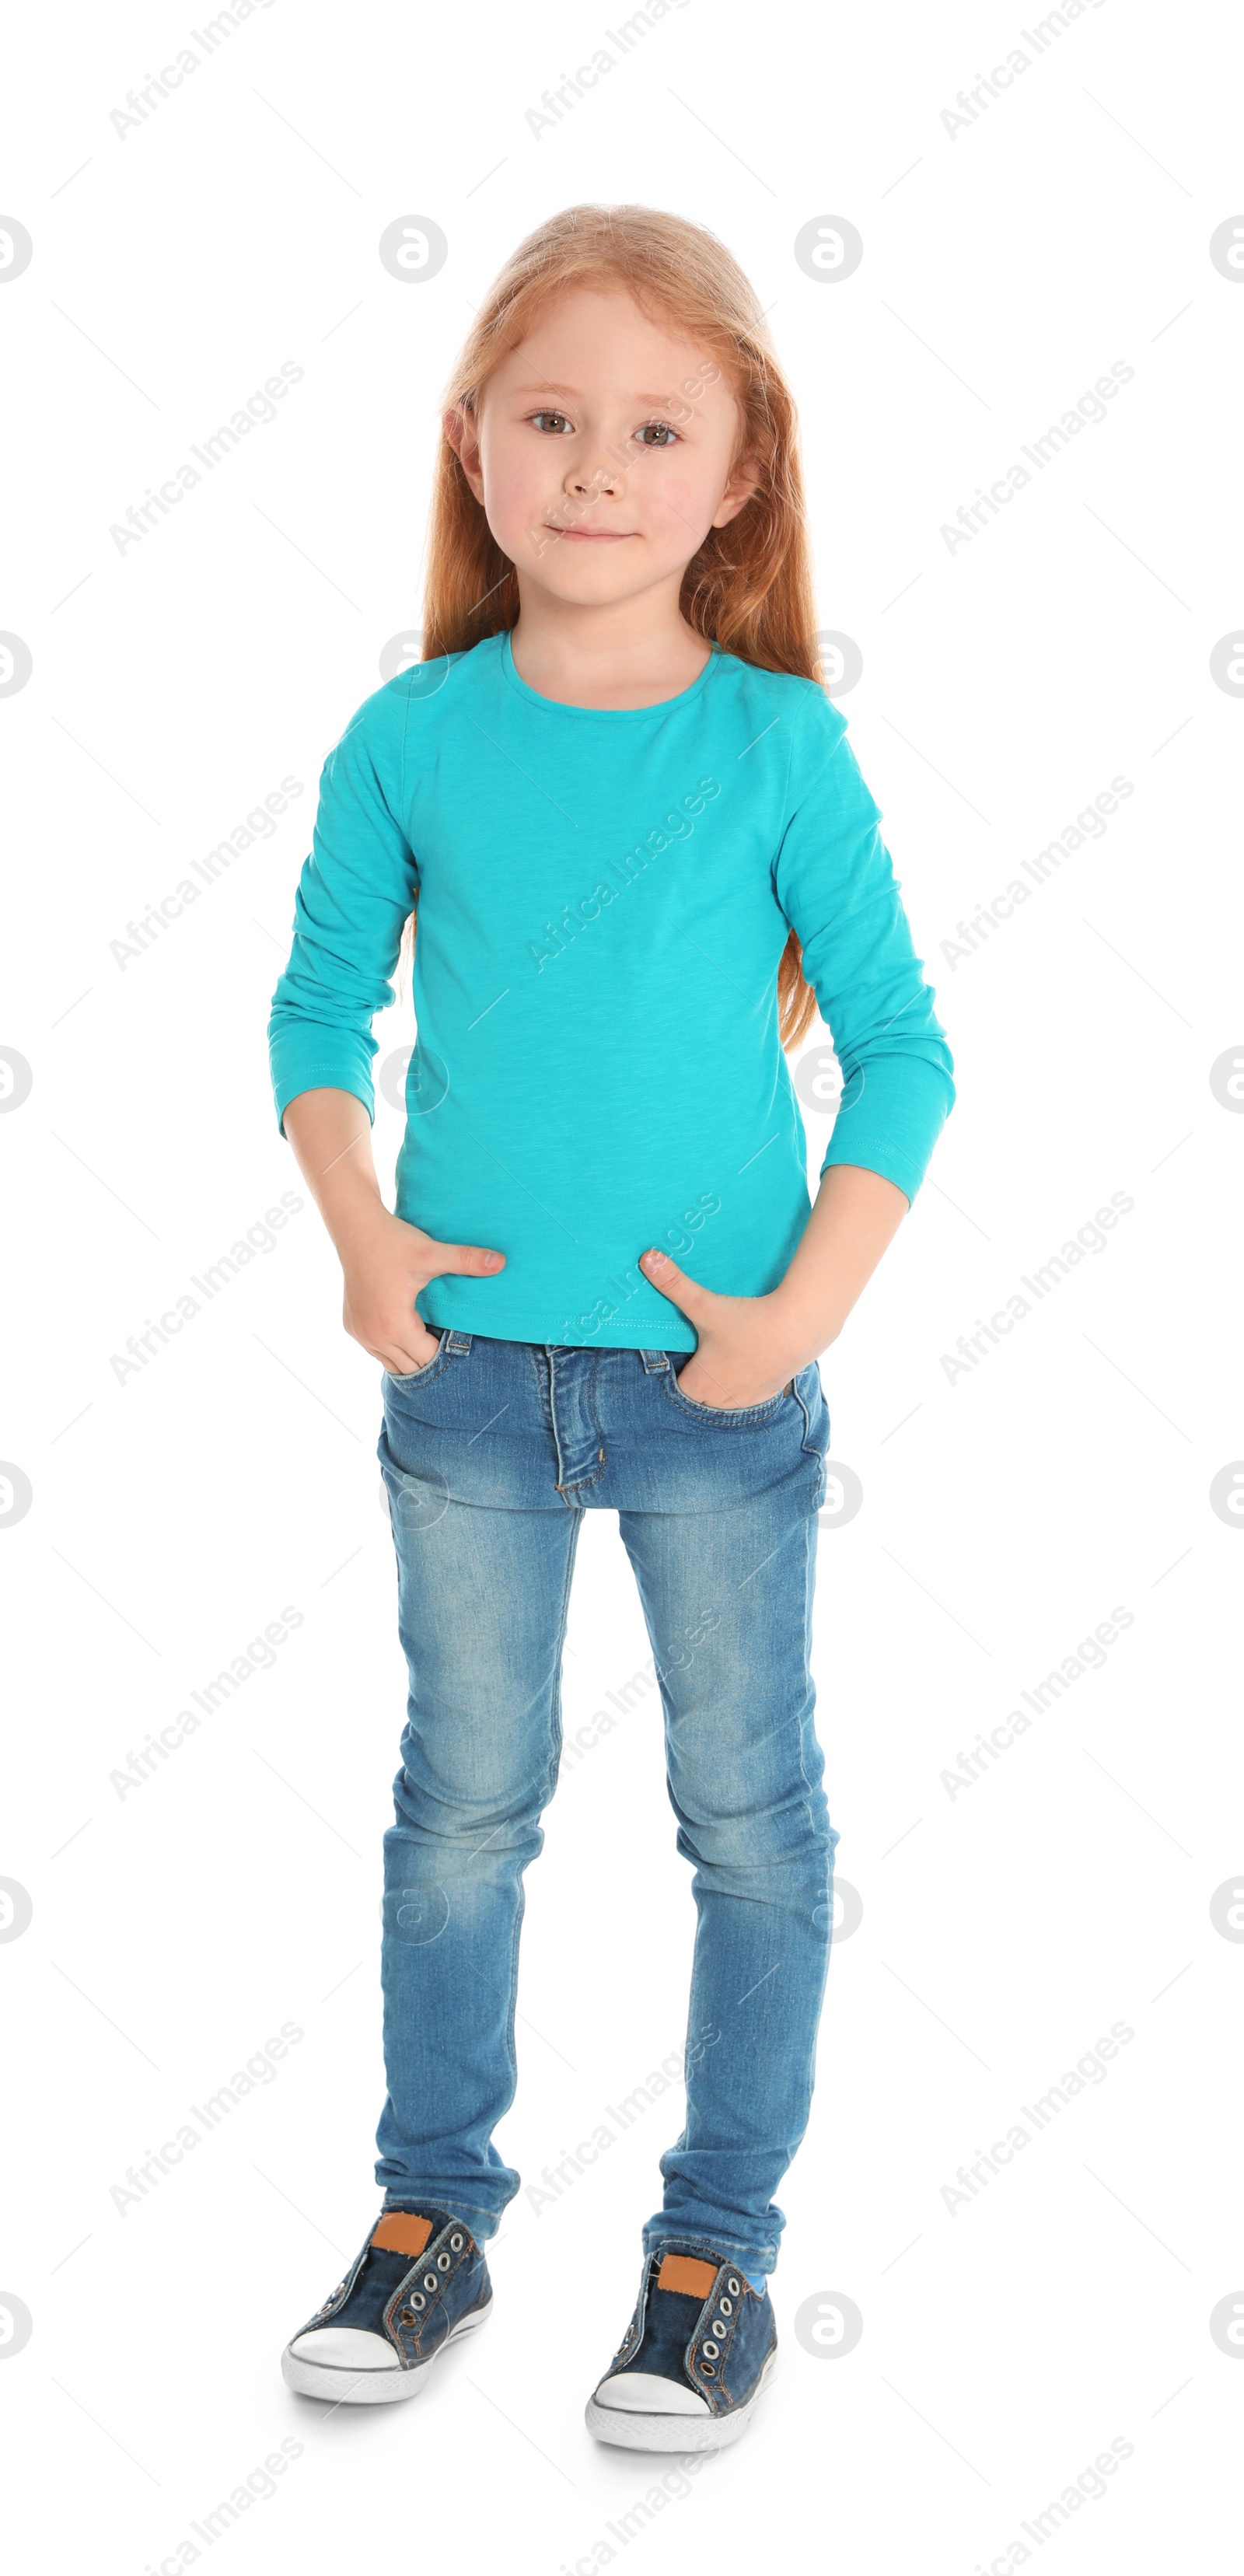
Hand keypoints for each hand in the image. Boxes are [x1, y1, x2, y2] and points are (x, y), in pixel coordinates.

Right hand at [341, 1205, 504, 1375]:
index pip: (429, 1358)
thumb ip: (466, 1261)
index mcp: (395, 1326)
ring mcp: (360, 1334)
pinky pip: (376, 1351)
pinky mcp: (352, 1326)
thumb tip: (502, 1262)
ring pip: (392, 1363)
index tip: (460, 1336)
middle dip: (430, 1358)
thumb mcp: (431, 1253)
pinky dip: (392, 1347)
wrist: (356, 1230)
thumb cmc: (394, 1243)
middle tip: (448, 1339)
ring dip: (411, 1355)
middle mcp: (374, 1336)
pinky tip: (407, 1331)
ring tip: (428, 1336)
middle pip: (411, 1366)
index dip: (447, 1350)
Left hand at [638, 1247, 804, 1408]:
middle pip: (701, 1396)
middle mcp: (720, 1399)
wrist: (798, 1328)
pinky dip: (749, 1381)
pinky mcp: (770, 1392)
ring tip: (727, 1355)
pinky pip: (751, 1394)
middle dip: (702, 1377)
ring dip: (725, 1382)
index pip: (678, 1389)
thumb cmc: (748, 1321)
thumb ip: (674, 1284)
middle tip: (706, 1350)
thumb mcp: (704, 1303)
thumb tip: (647, 1259)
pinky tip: (751, 1359)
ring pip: (726, 1398)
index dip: (680, 1371)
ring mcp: (747, 1400)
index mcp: (700, 1384)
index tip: (686, 1352)